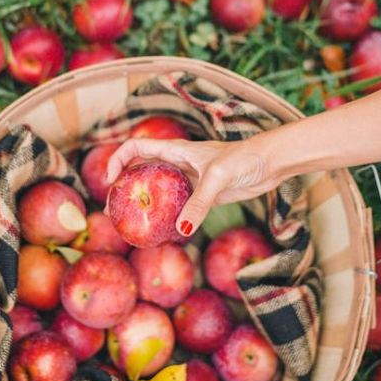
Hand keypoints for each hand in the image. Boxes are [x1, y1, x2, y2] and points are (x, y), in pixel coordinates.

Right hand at [105, 135, 280, 236]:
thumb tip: (182, 229)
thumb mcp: (218, 178)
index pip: (135, 148)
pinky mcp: (202, 195)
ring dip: (142, 204)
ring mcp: (189, 180)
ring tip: (129, 224)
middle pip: (140, 171)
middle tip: (112, 211)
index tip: (110, 182)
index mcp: (176, 150)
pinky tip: (162, 232)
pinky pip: (177, 207)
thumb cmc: (245, 159)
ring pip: (157, 191)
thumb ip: (199, 203)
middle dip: (122, 188)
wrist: (270, 163)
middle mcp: (178, 163)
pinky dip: (166, 217)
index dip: (117, 160)